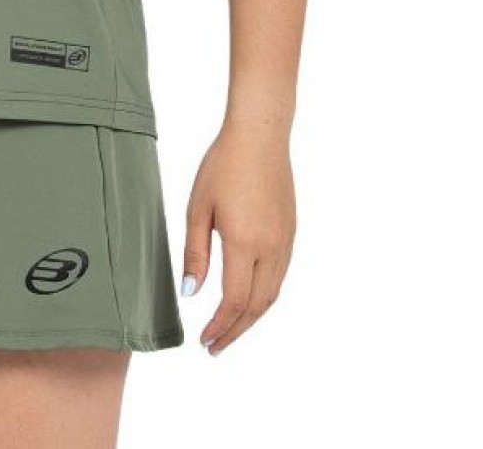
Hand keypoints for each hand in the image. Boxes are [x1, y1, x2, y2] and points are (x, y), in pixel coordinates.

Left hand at [178, 122, 295, 353]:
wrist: (259, 137)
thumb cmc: (223, 166)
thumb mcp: (198, 207)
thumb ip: (196, 252)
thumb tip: (192, 292)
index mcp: (244, 244)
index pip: (234, 301)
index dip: (220, 326)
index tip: (205, 341)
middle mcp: (271, 249)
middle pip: (256, 306)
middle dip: (236, 330)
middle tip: (215, 346)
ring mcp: (285, 242)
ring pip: (272, 294)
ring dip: (252, 316)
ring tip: (230, 328)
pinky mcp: (291, 233)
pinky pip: (279, 275)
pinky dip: (264, 295)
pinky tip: (249, 296)